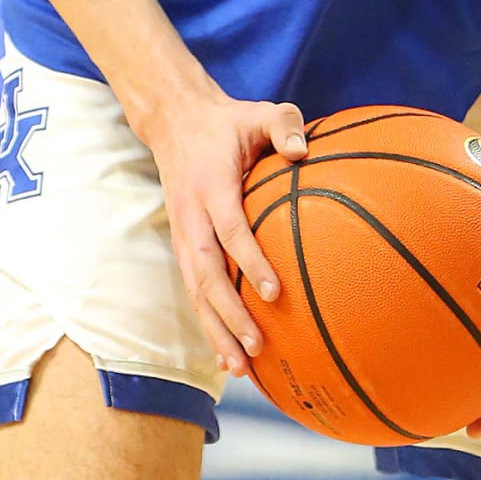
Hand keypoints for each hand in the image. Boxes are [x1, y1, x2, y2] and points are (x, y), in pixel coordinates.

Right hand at [144, 85, 304, 376]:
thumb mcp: (259, 111)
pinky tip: (227, 353)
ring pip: (195, 290)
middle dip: (229, 314)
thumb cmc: (230, 122)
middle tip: (256, 346)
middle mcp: (191, 216)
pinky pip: (193, 289)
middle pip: (206, 273)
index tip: (275, 291)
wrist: (175, 121)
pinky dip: (208, 323)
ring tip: (240, 368)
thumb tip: (305, 152)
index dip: (250, 260)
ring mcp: (182, 233)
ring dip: (215, 329)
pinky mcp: (182, 245)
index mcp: (211, 186)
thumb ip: (285, 124)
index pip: (230, 229)